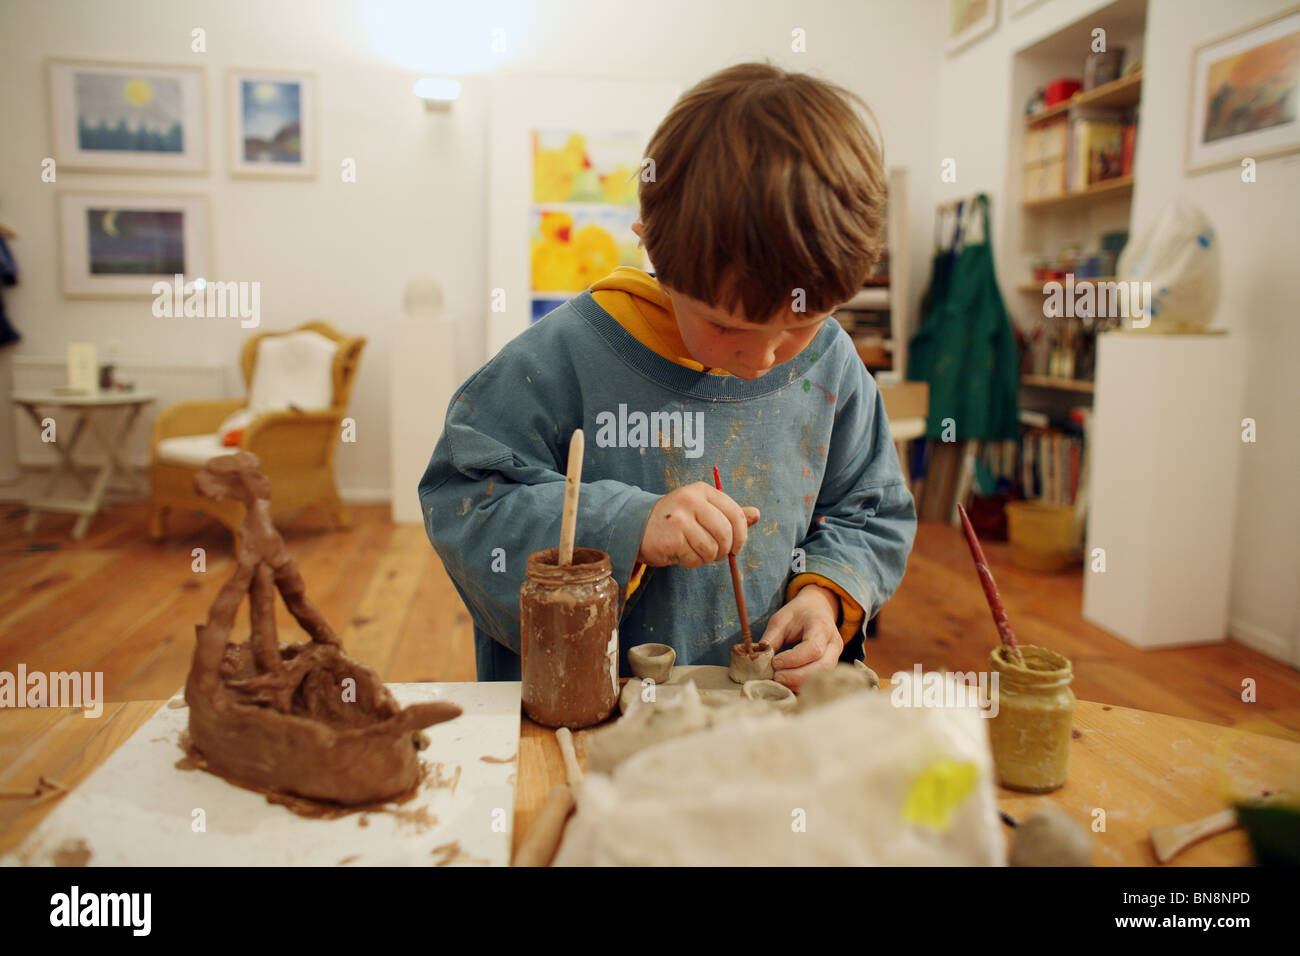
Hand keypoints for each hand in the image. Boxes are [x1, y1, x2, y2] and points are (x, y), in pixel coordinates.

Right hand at [637, 482, 759, 567]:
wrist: (637, 526)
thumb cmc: (676, 520)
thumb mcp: (703, 509)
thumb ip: (729, 513)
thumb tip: (756, 514)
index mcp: (702, 490)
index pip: (735, 513)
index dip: (741, 535)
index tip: (736, 546)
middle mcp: (690, 500)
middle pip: (725, 533)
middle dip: (725, 549)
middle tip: (717, 553)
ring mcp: (679, 519)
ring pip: (711, 548)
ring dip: (708, 557)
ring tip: (696, 551)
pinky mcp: (671, 539)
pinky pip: (695, 559)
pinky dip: (692, 562)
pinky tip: (682, 553)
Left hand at [765, 585, 842, 691]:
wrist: (817, 610)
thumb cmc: (798, 615)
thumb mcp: (781, 619)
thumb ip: (771, 638)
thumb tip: (759, 659)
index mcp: (822, 627)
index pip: (813, 648)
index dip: (793, 660)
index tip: (774, 663)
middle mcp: (834, 644)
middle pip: (823, 667)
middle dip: (797, 676)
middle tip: (775, 677)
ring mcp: (835, 657)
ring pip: (822, 677)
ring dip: (799, 683)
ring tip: (778, 681)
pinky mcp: (831, 668)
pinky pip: (818, 682)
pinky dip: (802, 686)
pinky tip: (787, 684)